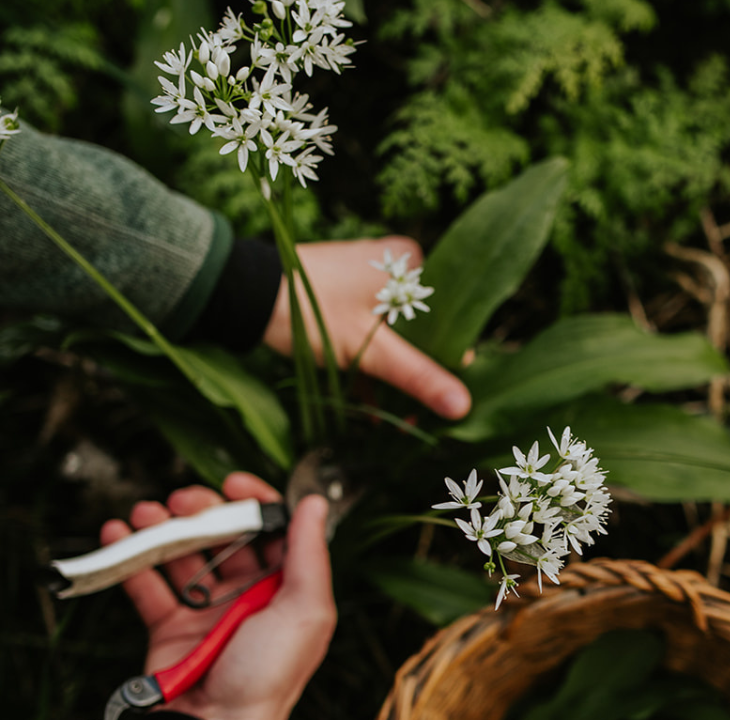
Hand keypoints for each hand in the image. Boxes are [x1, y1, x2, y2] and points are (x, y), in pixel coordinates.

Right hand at [100, 473, 335, 719]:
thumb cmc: (269, 675)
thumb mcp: (305, 612)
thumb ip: (309, 553)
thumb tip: (314, 501)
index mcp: (287, 588)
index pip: (273, 530)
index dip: (254, 501)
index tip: (231, 482)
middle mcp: (249, 595)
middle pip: (223, 536)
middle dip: (201, 512)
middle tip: (181, 502)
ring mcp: (207, 611)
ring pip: (182, 555)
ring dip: (161, 529)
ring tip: (142, 515)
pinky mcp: (170, 628)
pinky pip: (147, 584)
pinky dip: (129, 560)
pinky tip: (116, 536)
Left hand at [262, 236, 471, 419]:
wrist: (245, 294)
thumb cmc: (311, 310)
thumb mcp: (370, 349)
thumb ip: (416, 376)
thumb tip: (463, 407)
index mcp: (413, 265)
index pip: (449, 320)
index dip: (449, 363)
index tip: (444, 402)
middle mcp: (396, 268)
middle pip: (423, 333)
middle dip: (419, 376)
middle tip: (417, 419)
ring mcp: (370, 283)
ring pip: (398, 339)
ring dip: (395, 378)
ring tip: (397, 422)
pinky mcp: (347, 299)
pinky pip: (374, 337)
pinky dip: (374, 369)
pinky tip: (374, 410)